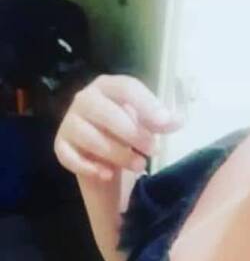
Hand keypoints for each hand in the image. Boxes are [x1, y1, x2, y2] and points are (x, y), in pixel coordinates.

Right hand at [54, 74, 183, 181]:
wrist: (104, 155)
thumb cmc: (128, 131)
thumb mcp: (147, 124)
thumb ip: (161, 122)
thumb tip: (177, 121)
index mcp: (108, 86)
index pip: (126, 88)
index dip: (146, 104)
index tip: (165, 123)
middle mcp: (85, 99)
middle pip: (105, 112)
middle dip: (132, 133)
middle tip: (153, 149)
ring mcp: (70, 122)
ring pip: (89, 136)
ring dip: (116, 153)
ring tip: (139, 165)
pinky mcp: (61, 146)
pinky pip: (69, 156)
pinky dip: (89, 167)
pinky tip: (107, 175)